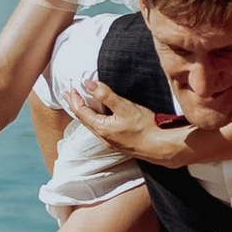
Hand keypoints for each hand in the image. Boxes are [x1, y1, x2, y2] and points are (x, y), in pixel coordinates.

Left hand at [70, 76, 193, 167]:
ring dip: (85, 111)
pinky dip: (95, 117)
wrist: (162, 147)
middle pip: (83, 119)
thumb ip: (105, 94)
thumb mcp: (125, 107)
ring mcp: (111, 141)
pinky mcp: (119, 142)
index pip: (81, 111)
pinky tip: (99, 114)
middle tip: (68, 93)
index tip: (71, 86)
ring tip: (81, 101)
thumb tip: (88, 84)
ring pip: (92, 124)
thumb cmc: (146, 128)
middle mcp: (103, 137)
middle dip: (75, 104)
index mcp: (101, 129)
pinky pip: (101, 128)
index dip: (74, 98)